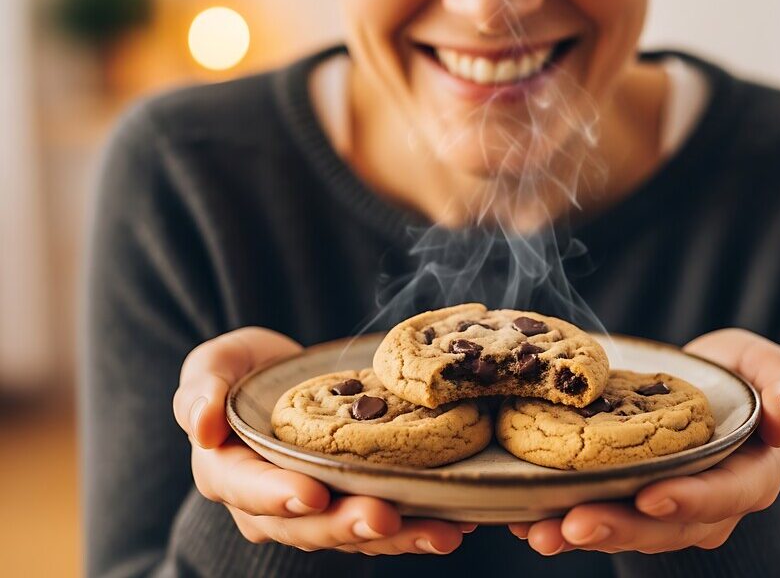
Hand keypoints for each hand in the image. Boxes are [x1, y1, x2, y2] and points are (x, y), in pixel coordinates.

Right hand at [173, 326, 473, 553]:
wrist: (284, 376)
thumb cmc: (242, 370)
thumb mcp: (215, 364)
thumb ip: (201, 388)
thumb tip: (200, 424)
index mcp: (228, 472)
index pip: (247, 490)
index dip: (278, 497)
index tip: (312, 495)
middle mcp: (270, 505)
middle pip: (306, 526)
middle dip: (346, 526)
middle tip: (384, 517)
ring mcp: (316, 510)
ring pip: (352, 534)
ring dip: (397, 538)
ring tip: (440, 533)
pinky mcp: (353, 505)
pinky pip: (384, 524)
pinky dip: (420, 526)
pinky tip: (456, 524)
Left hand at [509, 328, 779, 554]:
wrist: (698, 386)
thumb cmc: (738, 377)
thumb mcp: (768, 367)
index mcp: (747, 476)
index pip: (724, 497)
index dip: (689, 500)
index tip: (650, 497)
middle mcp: (705, 506)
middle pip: (664, 528)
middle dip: (618, 529)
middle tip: (572, 526)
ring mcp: (662, 511)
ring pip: (624, 532)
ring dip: (580, 534)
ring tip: (539, 533)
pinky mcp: (624, 504)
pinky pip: (594, 517)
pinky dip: (557, 520)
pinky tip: (522, 520)